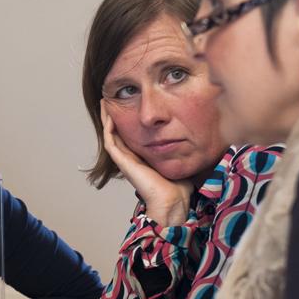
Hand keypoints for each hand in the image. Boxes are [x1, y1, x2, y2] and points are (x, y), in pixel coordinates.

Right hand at [101, 102, 191, 225]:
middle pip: (117, 132)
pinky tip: (110, 115)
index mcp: (142, 157)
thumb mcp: (179, 160)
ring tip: (105, 102)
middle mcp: (131, 157)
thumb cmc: (178, 186)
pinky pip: (110, 141)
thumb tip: (193, 136)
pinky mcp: (122, 161)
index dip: (127, 119)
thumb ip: (180, 149)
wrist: (172, 199)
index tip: (128, 104)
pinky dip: (108, 128)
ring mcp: (125, 159)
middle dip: (113, 115)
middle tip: (110, 99)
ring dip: (106, 118)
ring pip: (110, 134)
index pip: (130, 134)